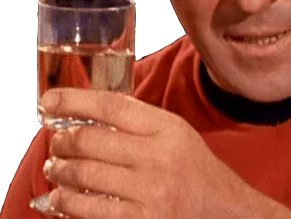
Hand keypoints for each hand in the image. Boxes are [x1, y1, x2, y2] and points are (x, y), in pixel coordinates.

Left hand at [41, 88, 290, 218]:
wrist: (224, 212)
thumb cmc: (197, 169)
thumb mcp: (176, 133)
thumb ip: (140, 121)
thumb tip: (92, 112)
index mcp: (167, 129)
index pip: (112, 106)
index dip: (75, 100)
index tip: (49, 100)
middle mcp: (157, 158)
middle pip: (91, 141)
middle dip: (62, 140)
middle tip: (54, 141)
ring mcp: (147, 194)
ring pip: (84, 177)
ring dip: (59, 171)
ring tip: (53, 167)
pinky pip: (88, 212)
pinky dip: (67, 202)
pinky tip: (61, 197)